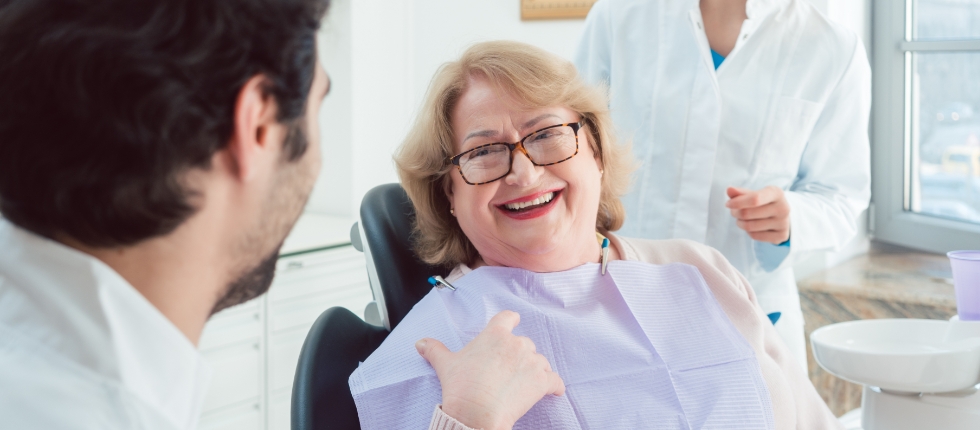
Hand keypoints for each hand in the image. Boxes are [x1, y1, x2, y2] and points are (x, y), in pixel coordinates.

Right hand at [415, 310, 564, 429]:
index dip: (511, 320)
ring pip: (540, 361)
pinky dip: (554, 386)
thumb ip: (435, 350)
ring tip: (523, 385)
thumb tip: (420, 343)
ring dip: (535, 370)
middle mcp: (516, 343)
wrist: (477, 411)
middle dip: (518, 356)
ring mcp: (532, 361)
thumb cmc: (462, 387)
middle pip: (524, 343)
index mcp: (495, 334)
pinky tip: (553, 391)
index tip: (513, 322)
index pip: (508, 318)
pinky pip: (555, 380)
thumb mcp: (445, 365)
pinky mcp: (542, 381)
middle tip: (507, 371)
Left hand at [725, 186, 790, 244]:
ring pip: (750, 226)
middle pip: (748, 213)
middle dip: (735, 212)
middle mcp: (783, 208)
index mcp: (776, 193)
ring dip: (740, 223)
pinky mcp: (781, 235)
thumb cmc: (764, 202)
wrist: (781, 215)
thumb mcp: (754, 194)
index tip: (728, 204)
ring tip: (741, 219)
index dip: (738, 202)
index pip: (755, 199)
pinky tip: (751, 226)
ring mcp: (784, 223)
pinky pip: (755, 236)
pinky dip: (748, 232)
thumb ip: (740, 193)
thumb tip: (729, 190)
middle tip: (734, 211)